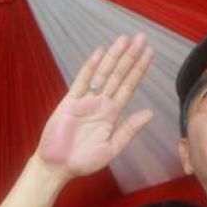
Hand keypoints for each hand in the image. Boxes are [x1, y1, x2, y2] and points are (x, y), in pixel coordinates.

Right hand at [37, 33, 153, 179]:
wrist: (57, 168)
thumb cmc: (83, 162)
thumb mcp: (111, 148)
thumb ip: (129, 129)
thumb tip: (149, 112)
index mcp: (112, 114)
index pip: (129, 86)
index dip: (139, 70)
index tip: (149, 53)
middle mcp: (100, 104)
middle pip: (118, 76)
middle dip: (129, 57)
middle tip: (141, 38)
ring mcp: (85, 102)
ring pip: (102, 75)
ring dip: (113, 57)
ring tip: (124, 40)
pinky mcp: (69, 103)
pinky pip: (81, 82)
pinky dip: (90, 68)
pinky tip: (99, 54)